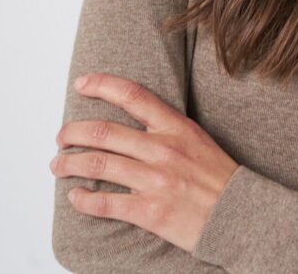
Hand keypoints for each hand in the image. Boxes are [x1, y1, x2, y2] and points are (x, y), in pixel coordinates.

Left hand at [49, 72, 239, 253]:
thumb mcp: (195, 138)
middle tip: (61, 135)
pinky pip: (105, 202)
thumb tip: (132, 124)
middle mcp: (162, 148)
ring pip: (97, 165)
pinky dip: (83, 200)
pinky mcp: (149, 211)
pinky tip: (75, 197)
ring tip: (58, 164)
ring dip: (69, 164)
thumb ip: (165, 128)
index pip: (132, 95)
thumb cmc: (217, 176)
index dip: (102, 85)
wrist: (238, 213)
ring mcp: (154, 180)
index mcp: (175, 126)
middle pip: (104, 131)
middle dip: (73, 132)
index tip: (81, 83)